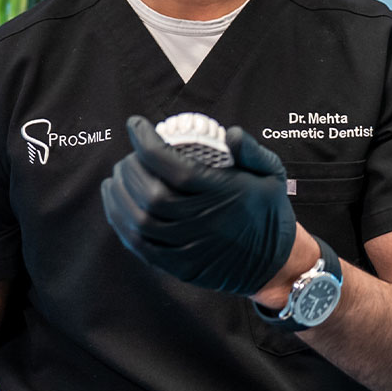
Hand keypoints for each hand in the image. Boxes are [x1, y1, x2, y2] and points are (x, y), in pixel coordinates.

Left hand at [101, 116, 295, 295]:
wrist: (274, 261)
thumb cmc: (269, 211)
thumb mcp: (272, 172)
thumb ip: (251, 149)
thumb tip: (228, 133)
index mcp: (225, 193)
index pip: (176, 168)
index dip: (148, 144)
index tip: (136, 125)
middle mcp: (204, 220)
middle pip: (152, 194)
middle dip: (131, 169)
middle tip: (129, 155)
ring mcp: (190, 246)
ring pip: (141, 220)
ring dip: (120, 194)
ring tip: (117, 176)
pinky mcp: (179, 265)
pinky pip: (141, 245)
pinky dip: (122, 223)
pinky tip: (118, 204)